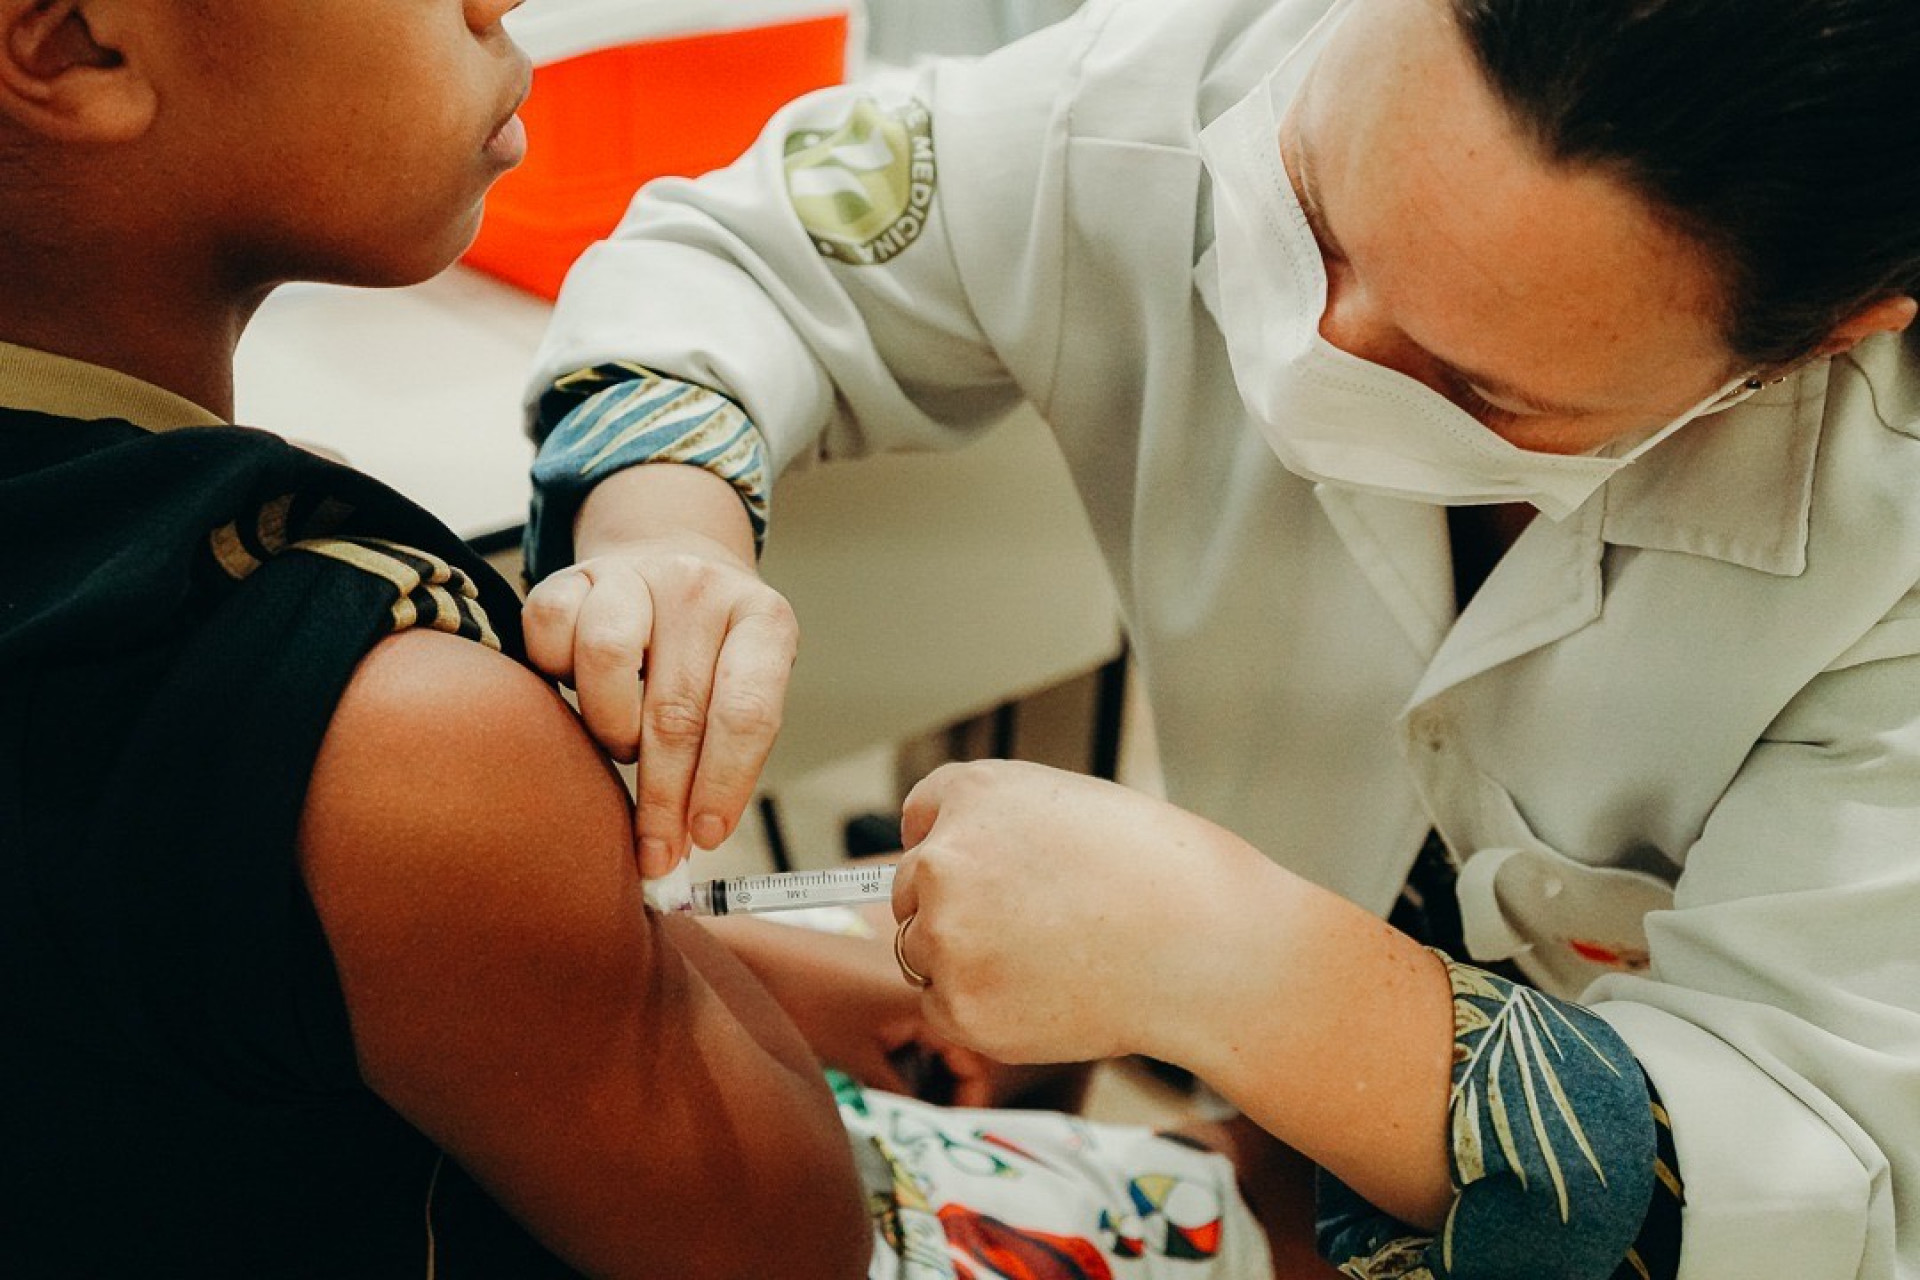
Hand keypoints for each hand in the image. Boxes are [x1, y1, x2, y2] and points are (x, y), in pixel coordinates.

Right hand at [523, 532, 796, 874]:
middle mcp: (703, 589)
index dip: (724, 783)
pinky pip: (551, 633)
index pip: (747, 713)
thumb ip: (724, 752)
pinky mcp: (576, 575)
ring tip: (621, 744)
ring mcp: (637, 575)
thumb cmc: (709, 648)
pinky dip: (557, 673)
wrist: (671, 557)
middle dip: (663, 797)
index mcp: (763, 620)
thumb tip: (689, 842)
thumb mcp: (741, 684)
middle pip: (677, 710)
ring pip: (606, 660)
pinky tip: (577, 688)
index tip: (706, 837)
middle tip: (655, 852)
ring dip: (611, 727)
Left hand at [702, 916, 997, 1106]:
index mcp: (930, 998)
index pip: (978, 1056)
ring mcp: (908, 974)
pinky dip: (913, 1043)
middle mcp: (929, 979)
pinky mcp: (886, 973)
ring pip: (941, 1028)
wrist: (758, 957)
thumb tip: (931, 1120)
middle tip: (935, 1120)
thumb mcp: (859, 1059)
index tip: (957, 1130)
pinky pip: (918, 1014)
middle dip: (955, 1083)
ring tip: (911, 1100)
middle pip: (964, 1041)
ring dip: (933, 1064)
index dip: (971, 1099)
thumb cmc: (806, 1004)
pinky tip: (892, 1069)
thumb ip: (903, 1092)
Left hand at [892, 760, 1259, 1066]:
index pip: (921, 817)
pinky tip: (1046, 996)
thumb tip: (953, 859)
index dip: (957, 846)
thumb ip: (1000, 824)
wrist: (1208, 948)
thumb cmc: (1161, 874)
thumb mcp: (1071, 807)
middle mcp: (943, 859)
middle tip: (1036, 926)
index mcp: (973, 793)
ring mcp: (946, 937)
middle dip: (957, 907)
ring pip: (921, 952)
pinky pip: (942, 1009)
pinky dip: (981, 1010)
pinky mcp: (961, 1006)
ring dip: (965, 961)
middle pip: (911, 890)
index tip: (989, 872)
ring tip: (1051, 959)